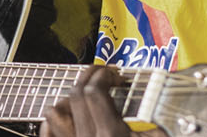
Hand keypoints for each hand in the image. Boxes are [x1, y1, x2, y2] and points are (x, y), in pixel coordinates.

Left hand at [41, 66, 166, 136]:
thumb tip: (157, 102)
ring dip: (69, 99)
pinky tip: (68, 116)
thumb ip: (155, 125)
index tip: (116, 76)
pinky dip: (54, 121)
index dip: (104, 76)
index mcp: (111, 135)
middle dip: (89, 78)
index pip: (94, 91)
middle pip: (75, 96)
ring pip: (56, 113)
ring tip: (87, 97)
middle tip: (104, 77)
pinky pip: (49, 133)